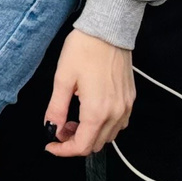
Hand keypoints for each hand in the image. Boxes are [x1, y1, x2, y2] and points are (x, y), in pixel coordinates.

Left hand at [46, 29, 134, 155]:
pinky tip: (90, 111)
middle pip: (96, 144)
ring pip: (108, 136)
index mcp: (97, 111)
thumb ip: (57, 108)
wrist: (108, 30)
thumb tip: (51, 128)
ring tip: (73, 119)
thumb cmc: (83, 50)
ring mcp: (126, 107)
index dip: (64, 150)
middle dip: (75, 142)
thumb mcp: (63, 79)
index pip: (82, 146)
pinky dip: (103, 126)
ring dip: (90, 135)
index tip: (50, 145)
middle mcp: (115, 114)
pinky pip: (118, 124)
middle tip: (59, 127)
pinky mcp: (130, 99)